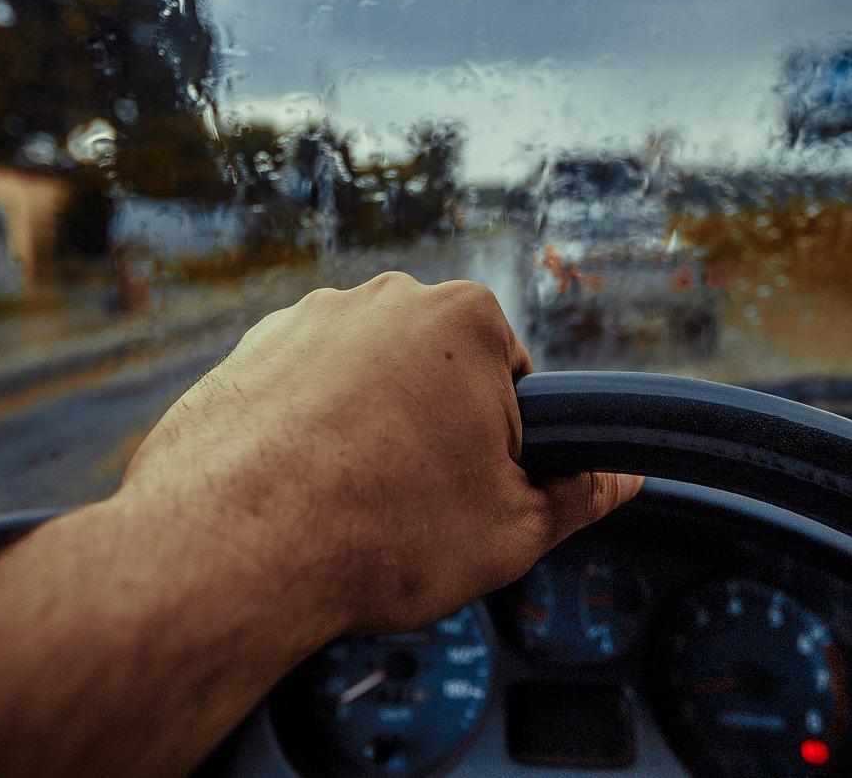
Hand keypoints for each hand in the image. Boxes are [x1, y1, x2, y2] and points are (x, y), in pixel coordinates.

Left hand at [120, 271, 641, 631]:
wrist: (226, 552)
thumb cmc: (379, 535)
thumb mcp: (513, 532)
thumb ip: (581, 496)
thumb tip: (625, 479)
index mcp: (465, 321)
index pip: (514, 384)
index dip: (502, 448)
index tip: (470, 491)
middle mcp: (386, 299)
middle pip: (440, 374)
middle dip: (436, 431)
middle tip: (412, 503)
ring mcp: (308, 317)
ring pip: (370, 379)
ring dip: (372, 426)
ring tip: (349, 498)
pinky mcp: (249, 349)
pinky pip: (306, 388)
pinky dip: (311, 427)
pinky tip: (299, 484)